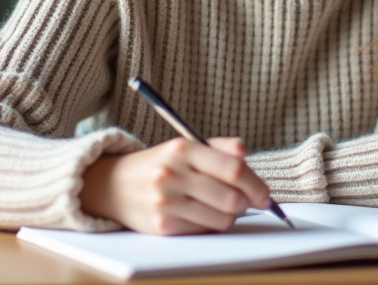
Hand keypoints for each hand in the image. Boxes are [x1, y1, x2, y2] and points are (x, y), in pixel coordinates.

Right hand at [79, 137, 271, 234]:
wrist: (112, 185)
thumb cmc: (158, 165)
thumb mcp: (185, 147)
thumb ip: (218, 147)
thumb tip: (244, 151)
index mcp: (182, 149)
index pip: (233, 168)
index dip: (256, 184)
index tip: (265, 195)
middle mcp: (172, 174)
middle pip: (231, 197)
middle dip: (247, 202)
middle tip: (249, 202)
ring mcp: (166, 202)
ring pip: (222, 217)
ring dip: (230, 215)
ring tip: (223, 206)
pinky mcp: (163, 225)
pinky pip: (204, 229)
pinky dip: (210, 223)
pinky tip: (202, 213)